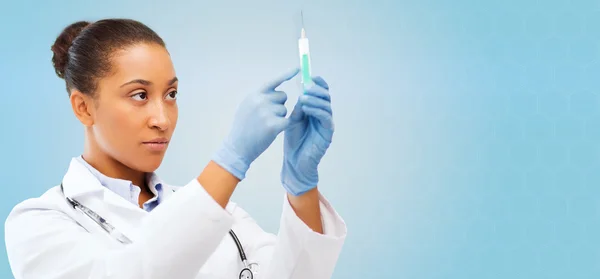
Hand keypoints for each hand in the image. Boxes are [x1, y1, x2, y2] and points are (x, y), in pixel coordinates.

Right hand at [212, 69, 298, 180]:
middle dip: (279, 105)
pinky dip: (282, 126)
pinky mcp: (273, 124)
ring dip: (280, 117)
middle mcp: (260, 100)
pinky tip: (271, 132)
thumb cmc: (243, 128)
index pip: (273, 81)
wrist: (238, 147)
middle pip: (283, 96)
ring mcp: (267, 112)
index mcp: (254, 95)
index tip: (298, 68)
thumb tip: (275, 91)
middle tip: (268, 116)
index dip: (286, 74)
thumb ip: (260, 98)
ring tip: (266, 125)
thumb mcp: (247, 107)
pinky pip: (287, 121)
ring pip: (285, 109)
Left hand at [281, 76, 333, 195]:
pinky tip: (306, 108)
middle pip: (326, 96)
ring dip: (315, 99)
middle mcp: (323, 114)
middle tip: (306, 85)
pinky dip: (317, 110)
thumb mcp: (293, 119)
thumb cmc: (293, 141)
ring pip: (326, 105)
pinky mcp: (328, 132)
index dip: (317, 83)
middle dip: (316, 89)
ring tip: (302, 97)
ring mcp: (327, 123)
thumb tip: (302, 90)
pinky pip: (326, 117)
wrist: (294, 161)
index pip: (320, 92)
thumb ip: (299, 106)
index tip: (309, 76)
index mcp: (315, 109)